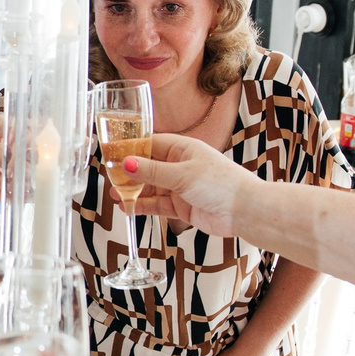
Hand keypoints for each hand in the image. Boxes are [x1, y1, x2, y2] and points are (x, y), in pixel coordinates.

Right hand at [122, 134, 257, 235]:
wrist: (244, 211)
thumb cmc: (222, 184)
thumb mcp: (182, 174)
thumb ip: (152, 171)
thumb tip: (127, 163)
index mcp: (182, 148)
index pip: (150, 144)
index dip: (130, 149)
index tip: (112, 154)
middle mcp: (180, 166)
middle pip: (147, 167)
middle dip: (129, 173)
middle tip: (110, 177)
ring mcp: (180, 187)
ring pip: (150, 187)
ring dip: (133, 191)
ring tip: (115, 194)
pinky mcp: (181, 205)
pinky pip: (156, 204)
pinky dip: (142, 205)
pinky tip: (128, 206)